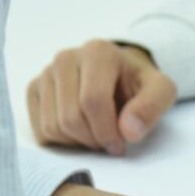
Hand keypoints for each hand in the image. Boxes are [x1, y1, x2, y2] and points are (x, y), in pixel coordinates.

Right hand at [27, 39, 175, 153]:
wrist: (120, 74)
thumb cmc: (138, 84)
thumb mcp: (160, 91)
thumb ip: (152, 107)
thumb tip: (128, 131)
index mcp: (98, 52)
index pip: (93, 101)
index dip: (107, 131)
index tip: (121, 144)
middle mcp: (66, 57)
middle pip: (70, 117)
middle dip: (93, 139)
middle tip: (110, 141)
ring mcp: (46, 73)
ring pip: (53, 126)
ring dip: (78, 141)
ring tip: (98, 132)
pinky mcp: (34, 89)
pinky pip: (39, 130)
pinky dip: (61, 140)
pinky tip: (80, 129)